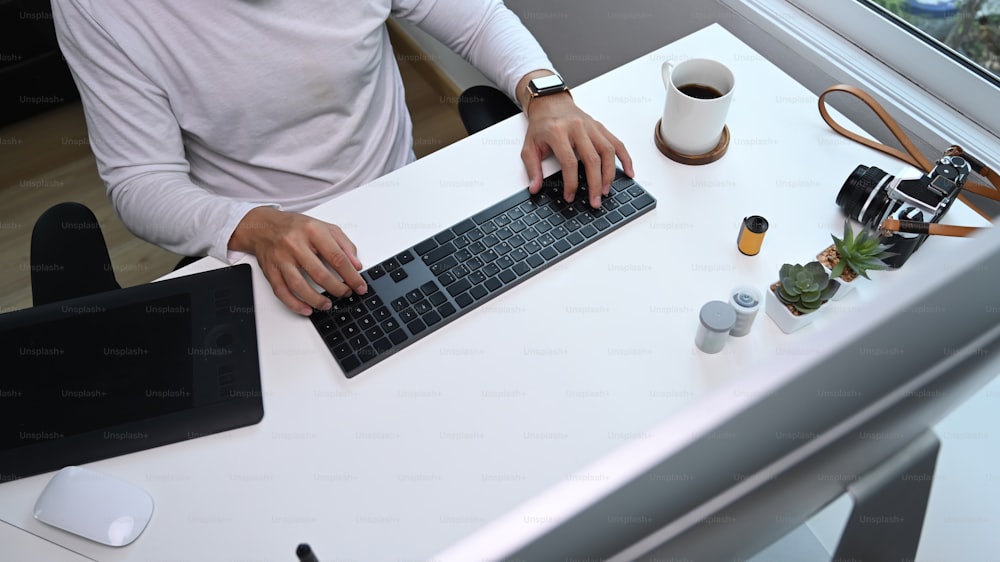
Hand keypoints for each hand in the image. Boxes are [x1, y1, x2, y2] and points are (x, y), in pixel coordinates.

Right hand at [229, 207, 366, 315]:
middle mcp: (295, 244)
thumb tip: (356, 265)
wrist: (263, 226)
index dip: (351, 276)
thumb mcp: (324, 227)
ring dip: (316, 299)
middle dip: (337, 288)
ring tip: (328, 305)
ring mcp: (281, 258)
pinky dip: (294, 304)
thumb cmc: (296, 227)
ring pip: (299, 285)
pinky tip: (306, 309)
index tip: (360, 286)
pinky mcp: (270, 270)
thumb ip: (344, 244)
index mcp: (312, 231)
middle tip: (346, 294)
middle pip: (319, 273)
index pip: (337, 257)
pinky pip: (281, 291)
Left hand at [518, 74, 633, 207]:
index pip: (569, 162)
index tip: (570, 196)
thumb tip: (535, 188)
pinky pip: (617, 143)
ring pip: (607, 151)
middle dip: (595, 183)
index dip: (571, 182)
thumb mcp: (529, 146)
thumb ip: (532, 168)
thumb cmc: (541, 125)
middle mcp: (577, 127)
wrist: (550, 102)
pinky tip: (628, 172)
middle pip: (592, 158)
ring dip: (610, 173)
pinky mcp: (600, 127)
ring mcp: (591, 126)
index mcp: (558, 132)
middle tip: (595, 200)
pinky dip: (625, 158)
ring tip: (606, 190)